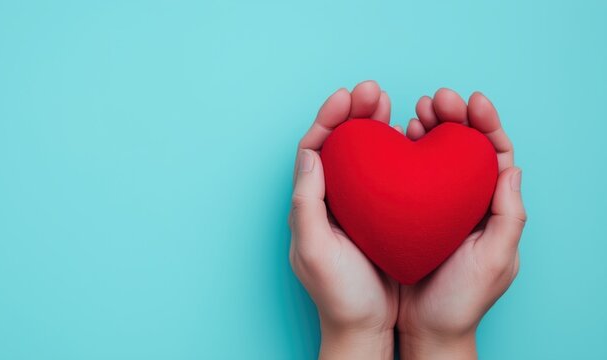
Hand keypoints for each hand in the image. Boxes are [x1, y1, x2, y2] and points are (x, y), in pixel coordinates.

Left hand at [289, 81, 399, 359]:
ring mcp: (359, 206)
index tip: (347, 97)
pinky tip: (413, 137)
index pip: (314, 150)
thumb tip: (310, 155)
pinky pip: (389, 174)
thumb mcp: (315, 251)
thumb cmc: (338, 294)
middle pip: (339, 145)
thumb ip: (307, 204)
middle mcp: (331, 200)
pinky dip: (398, 151)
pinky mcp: (385, 215)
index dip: (328, 120)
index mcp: (310, 204)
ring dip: (374, 125)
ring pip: (364, 155)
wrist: (366, 328)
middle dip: (353, 113)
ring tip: (391, 103)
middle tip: (373, 90)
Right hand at [397, 89, 526, 358]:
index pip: (494, 155)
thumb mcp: (496, 259)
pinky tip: (394, 138)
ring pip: (435, 155)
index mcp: (493, 207)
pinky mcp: (405, 212)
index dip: (486, 123)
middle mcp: (464, 201)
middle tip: (436, 100)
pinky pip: (406, 174)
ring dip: (428, 128)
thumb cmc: (462, 299)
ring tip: (416, 112)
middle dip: (453, 117)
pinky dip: (402, 151)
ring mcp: (434, 205)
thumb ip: (508, 215)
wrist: (426, 329)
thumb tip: (511, 166)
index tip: (471, 101)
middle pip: (463, 147)